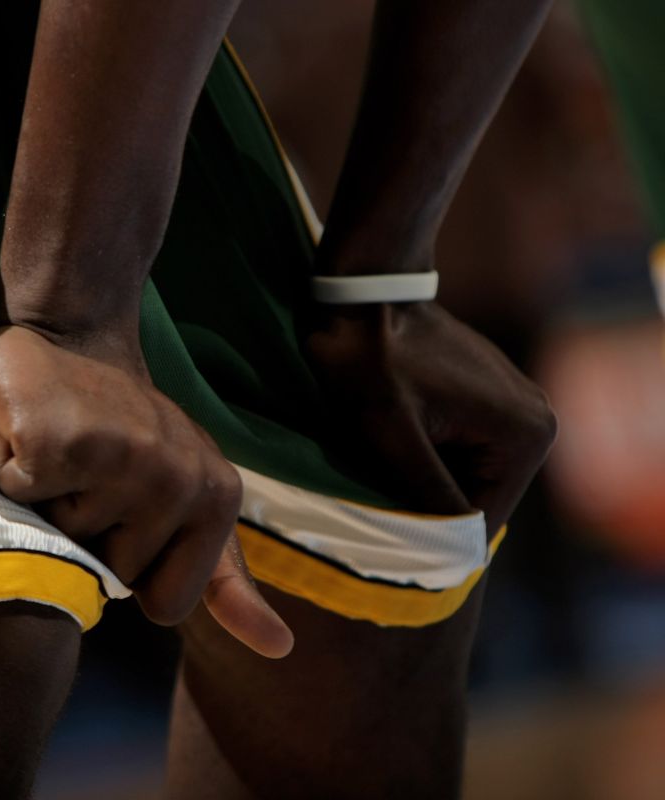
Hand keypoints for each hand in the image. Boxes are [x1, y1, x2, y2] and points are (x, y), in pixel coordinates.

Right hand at [0, 325, 292, 656]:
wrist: (68, 338)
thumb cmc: (122, 436)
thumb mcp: (189, 510)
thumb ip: (224, 583)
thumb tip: (282, 650)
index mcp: (218, 499)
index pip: (165, 605)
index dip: (128, 569)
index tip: (123, 510)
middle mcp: (182, 480)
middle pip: (108, 577)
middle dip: (81, 534)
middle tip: (86, 472)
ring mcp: (127, 460)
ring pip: (60, 542)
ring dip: (44, 500)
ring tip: (62, 450)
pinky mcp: (66, 443)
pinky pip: (21, 501)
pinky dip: (10, 468)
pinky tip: (30, 430)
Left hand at [303, 302, 556, 533]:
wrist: (360, 298)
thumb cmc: (370, 365)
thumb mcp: (393, 438)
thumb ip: (430, 496)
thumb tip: (455, 555)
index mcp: (526, 434)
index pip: (482, 519)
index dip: (433, 534)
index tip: (388, 532)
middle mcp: (537, 421)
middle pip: (478, 497)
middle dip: (428, 500)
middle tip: (377, 490)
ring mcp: (516, 406)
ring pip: (466, 475)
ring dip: (424, 477)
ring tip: (382, 461)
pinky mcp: (490, 396)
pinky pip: (462, 448)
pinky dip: (428, 453)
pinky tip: (393, 439)